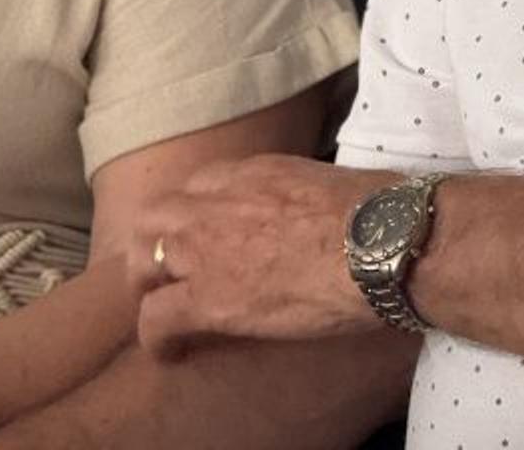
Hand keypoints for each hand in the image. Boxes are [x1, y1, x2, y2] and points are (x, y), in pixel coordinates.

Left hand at [130, 155, 399, 354]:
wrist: (381, 242)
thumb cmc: (376, 211)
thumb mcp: (326, 180)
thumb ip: (298, 192)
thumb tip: (313, 211)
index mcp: (249, 171)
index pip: (198, 186)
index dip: (194, 215)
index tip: (205, 239)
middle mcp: (217, 200)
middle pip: (156, 215)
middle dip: (155, 244)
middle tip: (170, 275)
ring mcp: (207, 247)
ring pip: (142, 259)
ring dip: (149, 284)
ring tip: (165, 310)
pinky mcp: (210, 297)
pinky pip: (156, 317)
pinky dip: (157, 337)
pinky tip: (172, 352)